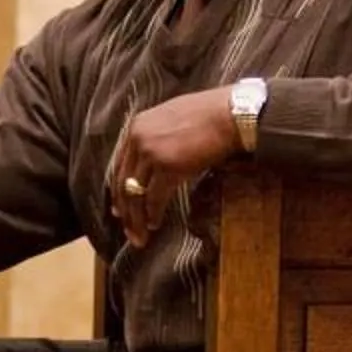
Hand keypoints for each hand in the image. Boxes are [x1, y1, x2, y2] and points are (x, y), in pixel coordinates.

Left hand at [109, 89, 239, 245]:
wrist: (232, 114)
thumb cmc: (211, 116)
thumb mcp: (173, 119)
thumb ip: (158, 138)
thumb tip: (155, 162)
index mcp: (137, 127)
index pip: (120, 166)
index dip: (119, 191)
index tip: (120, 210)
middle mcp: (138, 139)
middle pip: (123, 183)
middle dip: (125, 211)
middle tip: (128, 230)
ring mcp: (151, 152)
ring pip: (135, 194)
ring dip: (136, 219)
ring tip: (140, 237)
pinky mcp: (167, 166)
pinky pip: (154, 198)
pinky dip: (153, 214)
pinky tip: (155, 224)